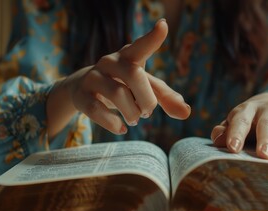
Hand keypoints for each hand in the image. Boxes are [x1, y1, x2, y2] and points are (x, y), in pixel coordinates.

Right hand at [47, 19, 190, 136]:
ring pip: (118, 95)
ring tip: (134, 119)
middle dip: (146, 99)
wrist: (84, 89)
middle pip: (134, 76)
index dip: (153, 37)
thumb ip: (165, 98)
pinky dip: (113, 124)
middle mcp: (110, 61)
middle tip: (148, 112)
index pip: (142, 45)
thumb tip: (186, 113)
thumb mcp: (144, 88)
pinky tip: (121, 128)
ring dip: (132, 113)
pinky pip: (97, 110)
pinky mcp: (81, 95)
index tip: (163, 26)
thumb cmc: (122, 85)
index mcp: (129, 55)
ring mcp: (93, 77)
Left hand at [210, 93, 267, 159]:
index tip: (233, 148)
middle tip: (263, 154)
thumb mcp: (234, 122)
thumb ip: (224, 131)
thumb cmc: (247, 120)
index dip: (236, 134)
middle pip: (267, 123)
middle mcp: (267, 110)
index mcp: (247, 110)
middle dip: (265, 139)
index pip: (241, 121)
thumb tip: (217, 140)